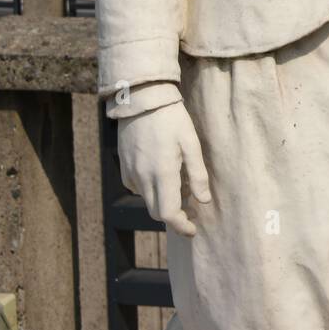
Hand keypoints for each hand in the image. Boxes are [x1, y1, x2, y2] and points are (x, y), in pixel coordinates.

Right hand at [118, 101, 210, 236]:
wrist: (142, 100)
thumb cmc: (172, 119)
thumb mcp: (191, 144)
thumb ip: (197, 175)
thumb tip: (204, 201)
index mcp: (162, 173)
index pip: (168, 214)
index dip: (181, 226)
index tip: (192, 230)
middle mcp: (143, 177)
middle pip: (156, 212)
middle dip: (174, 216)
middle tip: (190, 210)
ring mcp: (131, 172)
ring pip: (146, 201)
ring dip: (162, 202)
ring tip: (179, 186)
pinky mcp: (124, 166)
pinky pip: (137, 188)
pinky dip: (150, 190)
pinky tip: (162, 175)